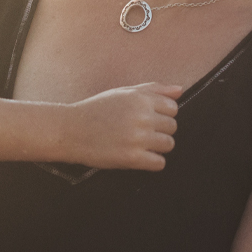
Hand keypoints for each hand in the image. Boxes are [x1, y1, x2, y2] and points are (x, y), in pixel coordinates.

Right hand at [64, 80, 182, 169]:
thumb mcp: (123, 92)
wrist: (70, 131)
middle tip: (141, 133)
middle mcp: (142, 117)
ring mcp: (138, 138)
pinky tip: (138, 157)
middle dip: (160, 130)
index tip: (147, 119)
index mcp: (140, 99)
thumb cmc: (97, 110)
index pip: (173, 108)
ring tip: (139, 145)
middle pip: (173, 127)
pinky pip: (159, 163)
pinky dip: (152, 162)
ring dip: (157, 147)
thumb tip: (180, 90)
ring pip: (169, 145)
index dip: (162, 114)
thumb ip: (153, 89)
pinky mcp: (132, 158)